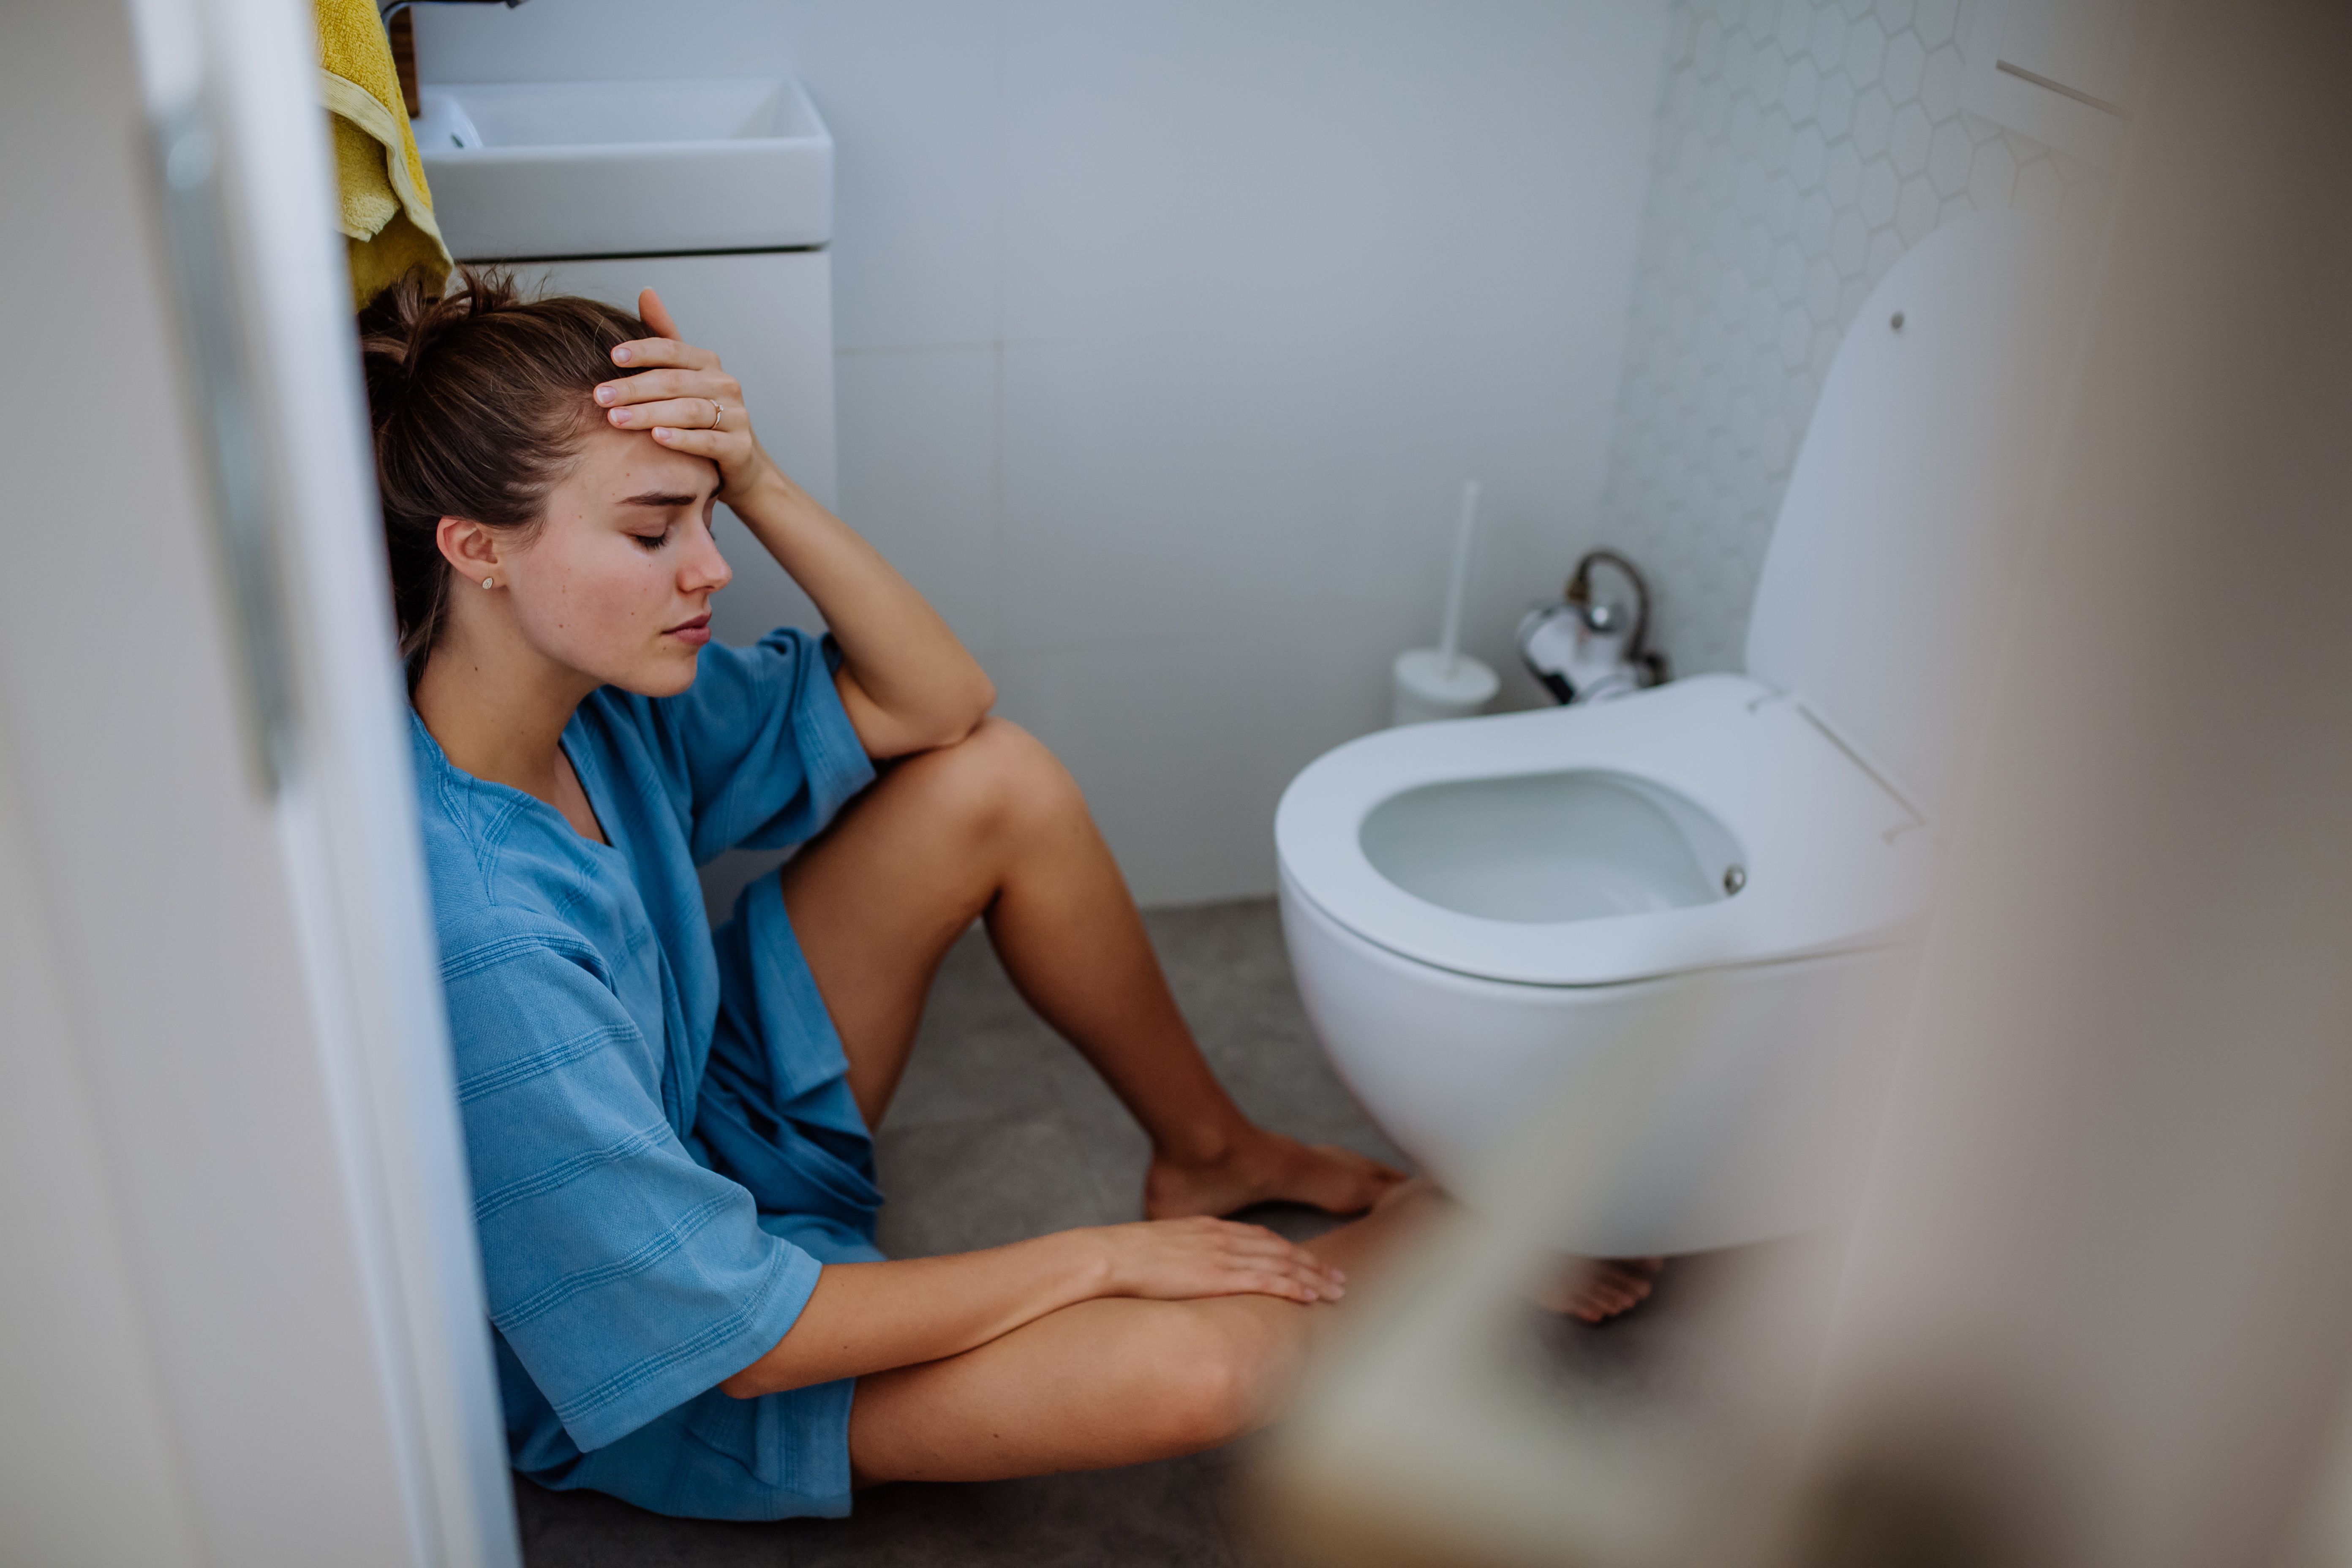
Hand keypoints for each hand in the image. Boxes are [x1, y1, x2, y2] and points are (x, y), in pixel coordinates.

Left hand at [593, 287, 784, 508]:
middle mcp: (725, 384)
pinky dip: (682, 439)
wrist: (742, 462)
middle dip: (634, 388)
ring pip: (689, 410)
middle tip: (600, 396)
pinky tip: (656, 438)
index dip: (642, 351)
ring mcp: (735, 416)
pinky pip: (707, 441)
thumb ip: (665, 336)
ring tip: (616, 419)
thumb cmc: (704, 415)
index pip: (672, 350)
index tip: (612, 356)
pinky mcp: (739, 447)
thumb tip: (646, 292)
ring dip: (649, 413)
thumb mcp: (687, 375)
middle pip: (674, 381)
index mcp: (708, 364)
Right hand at [1081, 1217, 1346, 1305]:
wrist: (1106, 1256)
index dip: (1289, 1250)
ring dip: (1313, 1276)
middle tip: (1340, 1277)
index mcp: (1207, 1228)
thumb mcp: (1160, 1252)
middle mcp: (1221, 1237)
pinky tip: (1310, 1297)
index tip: (1309, 1261)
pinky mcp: (1218, 1275)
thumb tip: (1186, 1278)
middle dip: (1313, 1263)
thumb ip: (1182, 1260)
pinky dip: (1292, 1287)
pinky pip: (1266, 1280)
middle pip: (1280, 1248)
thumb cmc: (1123, 1259)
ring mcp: (1222, 1255)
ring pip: (1281, 1263)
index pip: (1261, 1237)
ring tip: (1337, 1291)